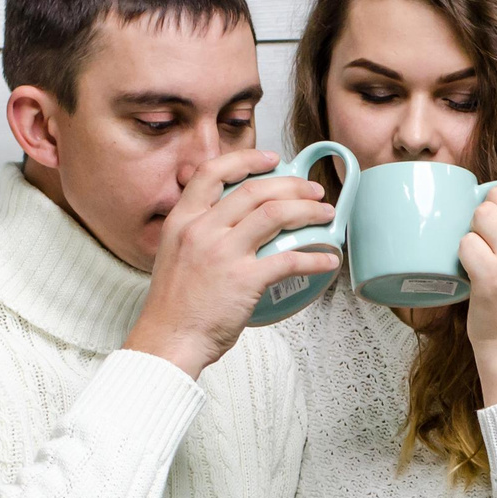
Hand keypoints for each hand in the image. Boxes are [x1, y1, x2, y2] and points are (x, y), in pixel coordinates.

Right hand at [126, 152, 339, 378]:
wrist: (169, 339)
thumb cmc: (175, 304)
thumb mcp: (174, 252)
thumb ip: (197, 230)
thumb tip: (226, 216)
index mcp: (183, 219)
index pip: (213, 172)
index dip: (246, 159)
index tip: (273, 158)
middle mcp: (202, 229)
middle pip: (255, 190)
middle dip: (293, 185)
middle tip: (314, 190)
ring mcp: (223, 253)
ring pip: (275, 214)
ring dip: (308, 211)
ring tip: (326, 214)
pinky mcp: (244, 280)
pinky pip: (289, 259)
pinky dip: (314, 257)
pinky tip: (327, 259)